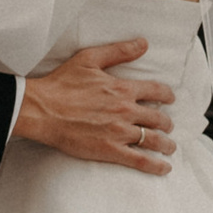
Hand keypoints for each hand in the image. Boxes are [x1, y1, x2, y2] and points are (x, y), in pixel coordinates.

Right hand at [14, 38, 175, 172]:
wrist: (42, 110)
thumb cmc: (61, 84)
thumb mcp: (89, 59)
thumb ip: (118, 51)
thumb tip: (143, 43)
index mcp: (122, 89)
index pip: (156, 91)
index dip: (166, 95)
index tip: (169, 99)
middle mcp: (126, 111)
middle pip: (158, 118)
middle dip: (167, 122)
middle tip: (168, 125)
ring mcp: (119, 132)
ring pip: (154, 140)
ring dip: (166, 144)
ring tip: (169, 147)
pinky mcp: (110, 151)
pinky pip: (140, 160)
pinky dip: (155, 165)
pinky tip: (164, 168)